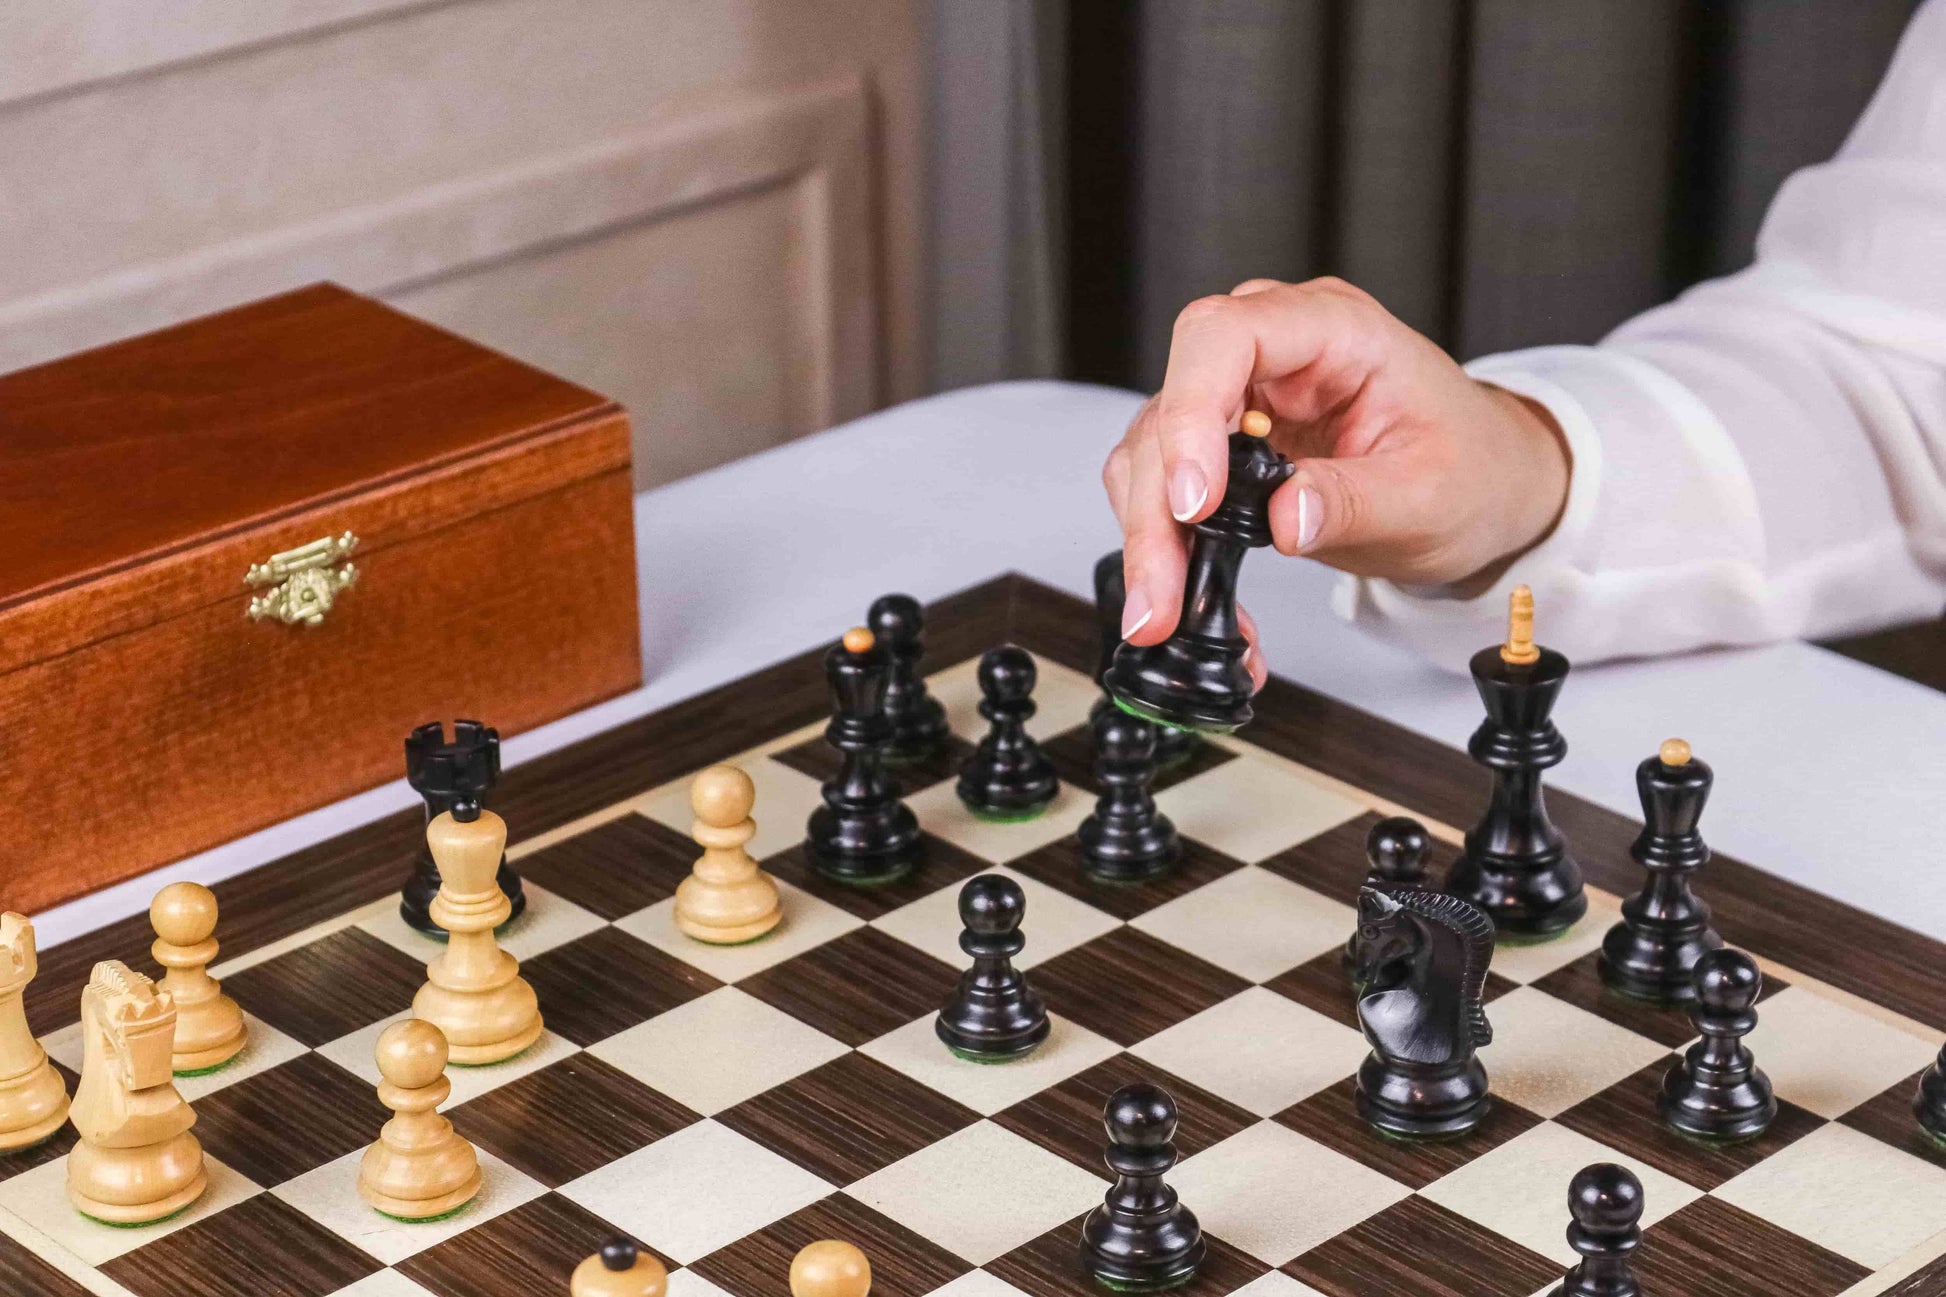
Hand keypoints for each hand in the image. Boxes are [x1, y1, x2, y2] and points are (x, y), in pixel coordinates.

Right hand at [1101, 277, 1569, 647]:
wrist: (1484, 487)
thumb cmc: (1471, 467)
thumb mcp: (1430, 495)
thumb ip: (1354, 501)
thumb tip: (1282, 518)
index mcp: (1333, 331)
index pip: (1225, 338)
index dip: (1193, 413)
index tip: (1193, 501)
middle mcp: (1274, 354)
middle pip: (1172, 403)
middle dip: (1157, 506)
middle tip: (1162, 593)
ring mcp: (1243, 398)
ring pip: (1152, 452)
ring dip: (1148, 535)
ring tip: (1164, 611)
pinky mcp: (1224, 446)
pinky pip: (1163, 486)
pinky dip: (1164, 545)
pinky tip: (1186, 597)